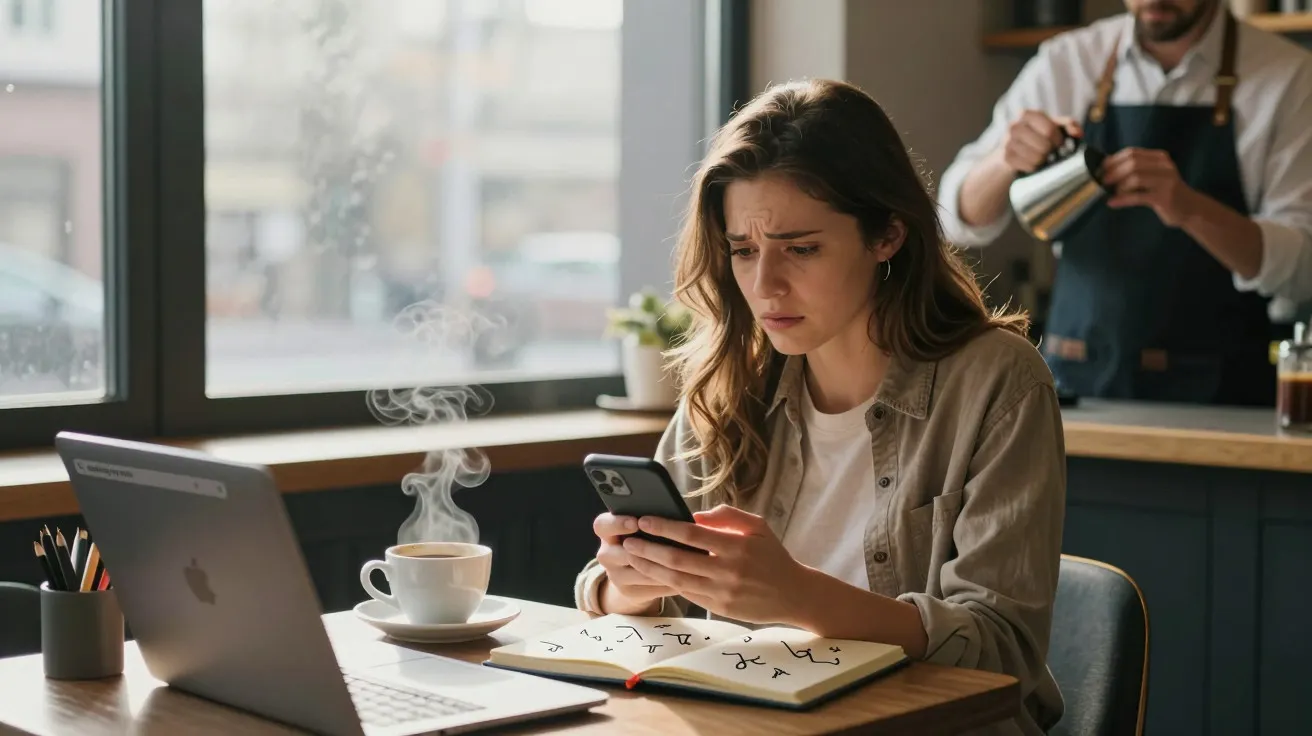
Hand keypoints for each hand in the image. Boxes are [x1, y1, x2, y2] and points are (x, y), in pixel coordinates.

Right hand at [593, 513, 678, 607]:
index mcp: (606, 531)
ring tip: (686, 560)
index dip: (618, 524)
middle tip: (664, 545)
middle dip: (642, 549)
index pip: (602, 525)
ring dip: (663, 566)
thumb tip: (678, 515)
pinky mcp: (628, 591)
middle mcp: (606, 554)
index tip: (636, 522)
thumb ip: (651, 521)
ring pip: (640, 571)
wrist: (634, 572)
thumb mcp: (641, 527)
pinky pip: (651, 587)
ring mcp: (615, 576)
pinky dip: (671, 581)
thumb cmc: (644, 537)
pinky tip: (688, 575)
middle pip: (620, 553)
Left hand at [622, 504, 808, 624]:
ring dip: (651, 567)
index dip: (664, 527)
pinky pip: (687, 593)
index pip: (692, 535)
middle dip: (648, 548)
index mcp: (737, 546)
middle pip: (678, 559)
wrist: (794, 594)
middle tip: (627, 540)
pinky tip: (652, 572)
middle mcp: (728, 570)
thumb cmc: (772, 555)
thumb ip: (726, 516)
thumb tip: (693, 515)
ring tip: (632, 556)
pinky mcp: (719, 607)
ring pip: (677, 579)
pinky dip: (667, 582)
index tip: (644, 520)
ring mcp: (723, 592)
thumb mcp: (757, 527)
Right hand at [996, 109, 1082, 173]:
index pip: (1050, 129)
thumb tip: (1078, 134)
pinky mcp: (1006, 157)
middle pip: (1045, 145)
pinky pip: (1030, 167)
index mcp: (1027, 114)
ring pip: (1038, 158)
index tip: (1059, 143)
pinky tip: (1031, 163)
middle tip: (1049, 151)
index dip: (1058, 139)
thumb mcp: (1051, 125)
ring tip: (1040, 156)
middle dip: (1051, 151)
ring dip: (1043, 160)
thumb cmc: (1036, 136)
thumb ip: (1068, 124)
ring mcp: (1007, 142)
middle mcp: (1014, 126)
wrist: (1010, 150)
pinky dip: (1034, 167)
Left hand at [1101, 147, 1198, 226]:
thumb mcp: (1152, 176)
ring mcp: (1166, 181)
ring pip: (1136, 178)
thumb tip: (1106, 167)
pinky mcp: (1164, 197)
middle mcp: (1164, 166)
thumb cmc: (1164, 192)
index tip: (1100, 169)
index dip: (1113, 160)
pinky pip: (1138, 196)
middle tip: (1102, 181)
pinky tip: (1112, 202)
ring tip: (1109, 192)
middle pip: (1133, 163)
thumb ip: (1135, 170)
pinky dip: (1122, 199)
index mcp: (1159, 158)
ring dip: (1118, 185)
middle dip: (1113, 172)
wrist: (1190, 208)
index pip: (1132, 152)